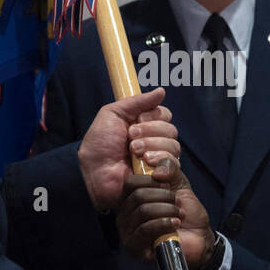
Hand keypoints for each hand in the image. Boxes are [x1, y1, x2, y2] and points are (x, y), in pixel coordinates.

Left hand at [79, 88, 180, 210]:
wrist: (95, 172)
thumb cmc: (99, 145)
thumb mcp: (112, 114)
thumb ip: (136, 101)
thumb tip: (161, 91)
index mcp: (145, 126)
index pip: (165, 115)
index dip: (154, 116)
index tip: (137, 120)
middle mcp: (155, 142)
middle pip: (171, 130)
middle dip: (150, 131)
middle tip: (130, 138)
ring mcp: (159, 160)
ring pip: (173, 146)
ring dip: (152, 146)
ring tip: (133, 153)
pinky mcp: (161, 178)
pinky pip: (174, 166)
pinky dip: (161, 161)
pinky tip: (146, 164)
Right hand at [116, 158, 212, 266]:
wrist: (198, 237)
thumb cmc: (185, 212)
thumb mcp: (179, 182)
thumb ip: (168, 167)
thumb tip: (156, 171)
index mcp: (131, 197)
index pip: (131, 182)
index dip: (151, 180)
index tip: (168, 185)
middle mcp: (124, 213)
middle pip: (138, 196)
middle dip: (164, 196)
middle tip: (177, 202)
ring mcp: (127, 231)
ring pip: (143, 211)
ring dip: (167, 210)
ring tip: (179, 214)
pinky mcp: (133, 246)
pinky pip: (145, 229)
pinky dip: (164, 223)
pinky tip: (175, 224)